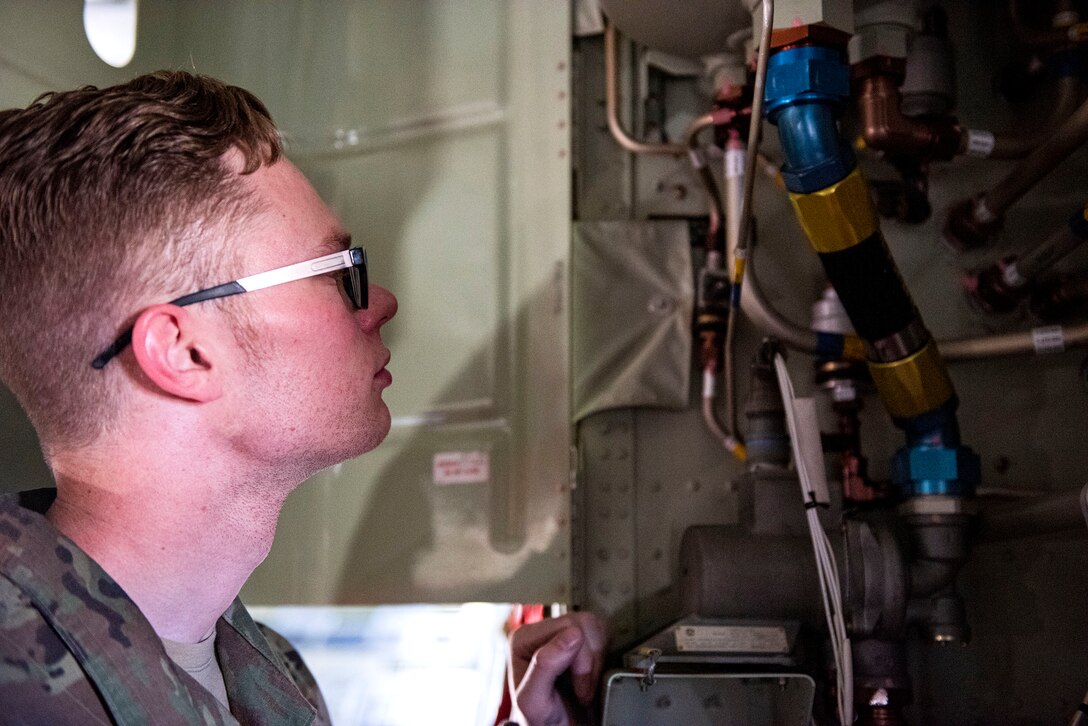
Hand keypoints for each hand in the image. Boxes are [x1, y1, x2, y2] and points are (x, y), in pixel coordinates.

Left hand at [507, 611, 607, 725]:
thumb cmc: (544, 721)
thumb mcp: (535, 701)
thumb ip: (545, 666)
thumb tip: (572, 633)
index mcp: (524, 639)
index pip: (569, 626)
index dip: (581, 660)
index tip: (578, 688)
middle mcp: (541, 632)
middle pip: (584, 624)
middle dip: (590, 662)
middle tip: (583, 689)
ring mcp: (562, 634)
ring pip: (596, 626)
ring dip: (598, 660)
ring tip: (586, 683)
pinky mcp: (581, 640)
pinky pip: (605, 633)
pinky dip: (605, 655)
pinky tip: (592, 674)